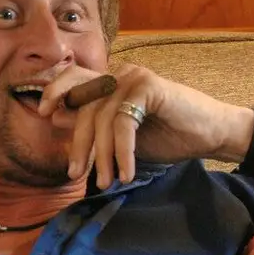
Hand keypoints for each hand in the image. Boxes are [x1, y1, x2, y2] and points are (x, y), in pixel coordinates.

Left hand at [38, 63, 250, 187]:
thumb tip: (55, 115)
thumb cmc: (168, 134)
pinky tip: (127, 172)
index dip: (55, 90)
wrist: (210, 133)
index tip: (42, 113)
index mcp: (110, 81)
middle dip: (79, 145)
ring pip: (102, 118)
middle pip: (84, 106)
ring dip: (102, 155)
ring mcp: (134, 77)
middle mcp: (119, 73)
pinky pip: (124, 123)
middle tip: (76, 174)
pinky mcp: (149, 87)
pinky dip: (122, 151)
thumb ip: (93, 124)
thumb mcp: (121, 134)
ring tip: (107, 181)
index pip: (73, 78)